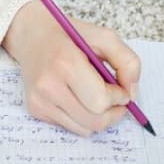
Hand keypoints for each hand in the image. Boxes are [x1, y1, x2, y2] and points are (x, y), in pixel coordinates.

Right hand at [3, 1, 140, 136]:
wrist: (31, 34)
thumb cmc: (69, 35)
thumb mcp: (104, 37)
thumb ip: (127, 62)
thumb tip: (132, 95)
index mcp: (66, 63)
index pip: (101, 100)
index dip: (119, 97)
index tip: (119, 87)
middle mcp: (49, 85)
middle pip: (94, 121)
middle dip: (113, 113)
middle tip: (117, 100)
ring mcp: (39, 99)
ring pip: (84, 129)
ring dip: (99, 118)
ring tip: (98, 98)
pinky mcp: (35, 109)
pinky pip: (70, 127)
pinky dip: (82, 118)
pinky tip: (78, 98)